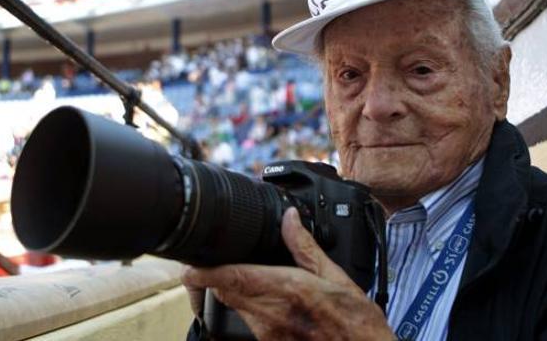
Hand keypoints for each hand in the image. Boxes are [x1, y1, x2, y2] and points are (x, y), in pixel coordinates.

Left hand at [182, 208, 394, 340]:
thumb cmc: (356, 324)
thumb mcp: (337, 278)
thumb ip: (306, 247)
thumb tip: (289, 218)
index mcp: (285, 289)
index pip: (228, 277)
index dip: (202, 270)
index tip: (189, 260)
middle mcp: (269, 314)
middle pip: (222, 290)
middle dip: (214, 274)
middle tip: (215, 258)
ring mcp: (266, 333)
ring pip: (233, 305)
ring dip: (234, 289)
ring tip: (249, 274)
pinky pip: (248, 321)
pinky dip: (250, 307)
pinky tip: (269, 300)